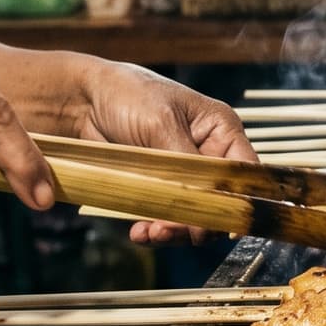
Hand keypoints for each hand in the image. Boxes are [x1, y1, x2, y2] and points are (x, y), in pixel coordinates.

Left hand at [53, 60, 256, 245]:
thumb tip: (206, 208)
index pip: (245, 174)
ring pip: (193, 217)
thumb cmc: (127, 95)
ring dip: (174, 229)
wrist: (80, 100)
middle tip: (172, 228)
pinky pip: (164, 218)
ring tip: (152, 231)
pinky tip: (139, 230)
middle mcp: (207, 156)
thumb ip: (187, 168)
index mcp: (221, 131)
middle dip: (199, 220)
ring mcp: (182, 176)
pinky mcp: (157, 190)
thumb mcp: (161, 124)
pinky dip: (153, 229)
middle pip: (220, 202)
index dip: (240, 202)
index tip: (224, 225)